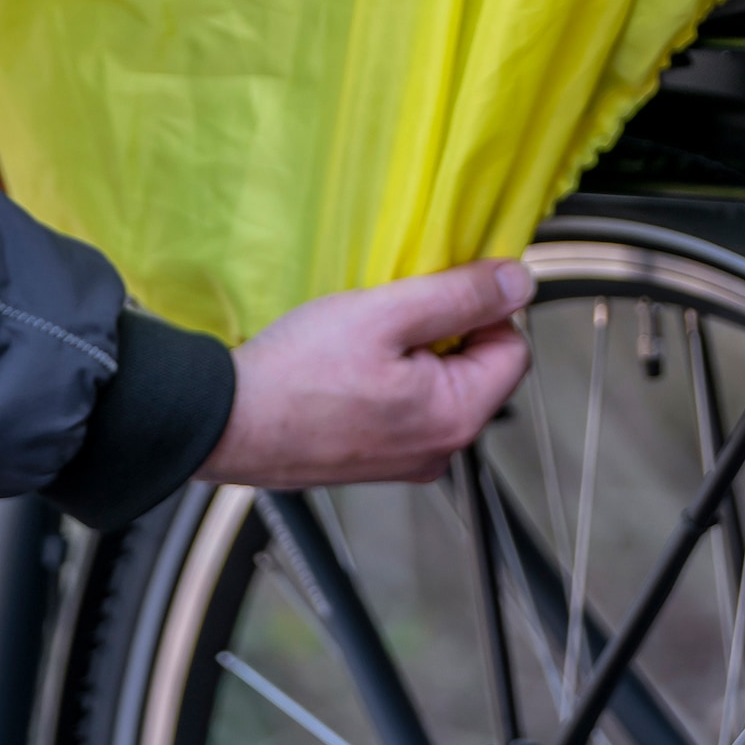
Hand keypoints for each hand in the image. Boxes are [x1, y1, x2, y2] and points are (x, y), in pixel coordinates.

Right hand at [198, 260, 534, 489]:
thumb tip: (519, 284)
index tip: (440, 291)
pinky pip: (406, 407)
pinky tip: (349, 365)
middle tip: (392, 313)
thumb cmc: (296, 374)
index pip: (513, 348)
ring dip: (413, 352)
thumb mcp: (387, 313)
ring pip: (439, 386)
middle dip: (445, 332)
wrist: (226, 422)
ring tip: (365, 339)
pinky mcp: (375, 459)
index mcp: (456, 417)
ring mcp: (406, 460)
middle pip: (478, 369)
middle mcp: (439, 450)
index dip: (483, 310)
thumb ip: (461, 297)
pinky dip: (388, 378)